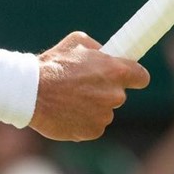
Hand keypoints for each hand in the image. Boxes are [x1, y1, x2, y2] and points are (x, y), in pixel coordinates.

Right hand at [30, 31, 148, 140]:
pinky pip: (93, 125)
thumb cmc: (53, 64)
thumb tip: (105, 53)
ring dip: (93, 107)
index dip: (135, 77)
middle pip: (119, 95)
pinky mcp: (93, 131)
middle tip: (84, 86)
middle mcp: (114, 94)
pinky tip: (67, 111)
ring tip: (70, 99)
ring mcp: (104, 115)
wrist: (31, 92)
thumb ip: (97, 48)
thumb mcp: (77, 42)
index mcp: (115, 70)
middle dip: (106, 91)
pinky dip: (83, 121)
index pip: (142, 77)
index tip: (129, 78)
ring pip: (104, 111)